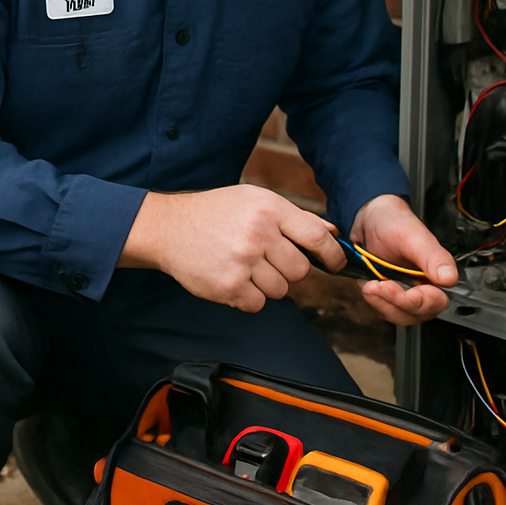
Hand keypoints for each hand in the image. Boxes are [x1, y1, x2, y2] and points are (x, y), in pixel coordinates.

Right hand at [118, 185, 344, 312]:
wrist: (170, 228)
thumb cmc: (216, 212)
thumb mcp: (255, 200)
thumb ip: (294, 217)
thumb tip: (332, 232)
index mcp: (269, 209)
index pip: (317, 237)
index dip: (332, 254)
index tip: (335, 262)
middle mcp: (258, 234)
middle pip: (300, 270)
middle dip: (289, 270)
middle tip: (268, 260)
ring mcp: (243, 261)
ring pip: (281, 290)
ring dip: (267, 284)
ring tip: (245, 267)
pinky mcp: (229, 286)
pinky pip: (258, 304)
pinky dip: (249, 297)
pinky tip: (233, 279)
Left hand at [349, 194, 456, 325]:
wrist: (370, 217)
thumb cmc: (394, 222)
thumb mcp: (413, 236)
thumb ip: (433, 257)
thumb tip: (449, 278)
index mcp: (437, 274)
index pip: (436, 302)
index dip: (419, 302)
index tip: (401, 291)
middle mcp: (424, 287)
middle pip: (417, 313)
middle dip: (395, 303)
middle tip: (378, 285)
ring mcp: (405, 292)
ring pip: (399, 314)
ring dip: (382, 304)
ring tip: (369, 285)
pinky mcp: (388, 294)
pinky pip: (383, 308)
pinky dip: (374, 300)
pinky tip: (366, 283)